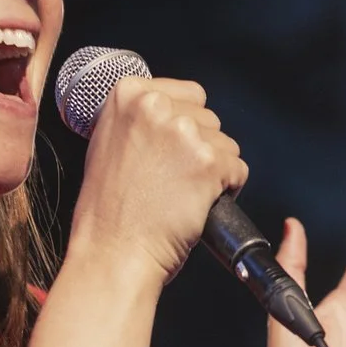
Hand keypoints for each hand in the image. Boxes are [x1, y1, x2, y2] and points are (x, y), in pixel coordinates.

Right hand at [68, 78, 248, 283]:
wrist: (113, 254)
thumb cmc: (107, 212)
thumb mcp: (108, 144)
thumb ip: (139, 120)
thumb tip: (170, 112)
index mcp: (128, 93)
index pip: (188, 94)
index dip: (185, 127)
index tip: (168, 152)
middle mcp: (156, 105)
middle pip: (208, 118)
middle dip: (199, 149)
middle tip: (171, 180)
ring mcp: (184, 132)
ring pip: (226, 144)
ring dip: (213, 170)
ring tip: (180, 195)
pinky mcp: (208, 161)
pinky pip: (238, 170)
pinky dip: (226, 190)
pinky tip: (196, 205)